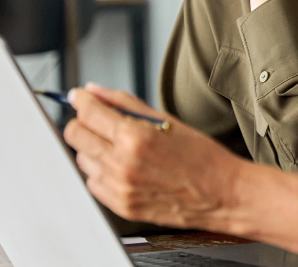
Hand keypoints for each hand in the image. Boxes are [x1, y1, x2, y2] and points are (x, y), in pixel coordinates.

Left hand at [63, 84, 297, 253]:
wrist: (222, 195)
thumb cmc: (202, 157)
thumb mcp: (167, 119)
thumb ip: (125, 103)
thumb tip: (94, 91)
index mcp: (135, 138)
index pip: (87, 111)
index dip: (81, 100)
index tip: (80, 97)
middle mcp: (121, 164)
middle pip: (75, 135)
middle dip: (83, 122)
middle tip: (99, 120)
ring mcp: (118, 188)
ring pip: (81, 159)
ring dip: (93, 148)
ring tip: (120, 146)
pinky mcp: (120, 206)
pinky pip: (93, 183)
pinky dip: (101, 172)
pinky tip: (124, 167)